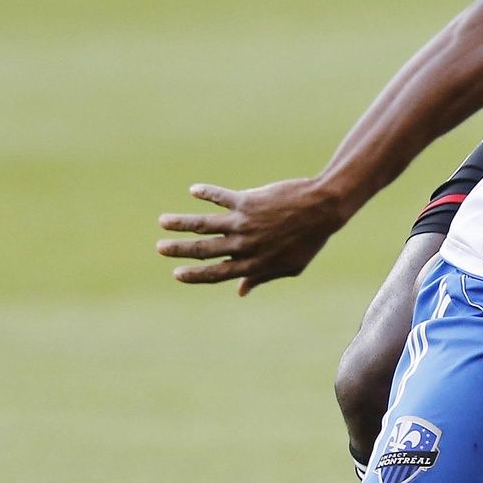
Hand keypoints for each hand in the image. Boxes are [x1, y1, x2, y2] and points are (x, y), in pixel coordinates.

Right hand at [155, 179, 350, 294]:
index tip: (176, 274)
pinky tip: (195, 190)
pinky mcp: (248, 201)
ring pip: (205, 225)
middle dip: (180, 250)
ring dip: (181, 223)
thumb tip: (240, 291)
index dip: (195, 275)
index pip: (217, 274)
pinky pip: (221, 197)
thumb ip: (262, 278)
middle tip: (160, 248)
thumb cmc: (309, 240)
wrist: (323, 209)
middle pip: (205, 250)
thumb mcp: (290, 267)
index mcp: (254, 264)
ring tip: (163, 221)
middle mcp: (245, 245)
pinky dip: (207, 193)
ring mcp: (244, 223)